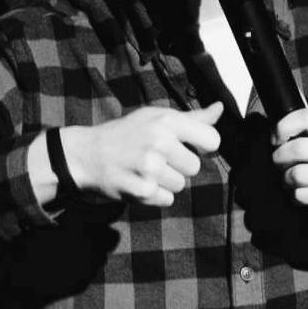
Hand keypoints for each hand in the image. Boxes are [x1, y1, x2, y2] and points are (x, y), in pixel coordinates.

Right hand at [61, 102, 222, 206]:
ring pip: (181, 185)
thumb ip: (192, 118)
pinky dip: (156, 195)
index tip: (189, 145)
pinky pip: (167, 199)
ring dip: (167, 181)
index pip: (212, 140)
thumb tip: (220, 108)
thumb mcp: (157, 116)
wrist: (86, 154)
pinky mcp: (141, 191)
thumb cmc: (128, 132)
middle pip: (195, 167)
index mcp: (167, 121)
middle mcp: (159, 142)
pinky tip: (140, 181)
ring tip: (146, 169)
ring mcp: (149, 168)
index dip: (203, 145)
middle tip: (158, 158)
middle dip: (180, 165)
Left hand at [271, 108, 307, 228]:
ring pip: (298, 174)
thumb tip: (275, 135)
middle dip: (280, 158)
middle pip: (299, 148)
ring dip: (286, 180)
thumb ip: (302, 133)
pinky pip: (301, 194)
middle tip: (280, 164)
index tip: (275, 140)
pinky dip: (294, 196)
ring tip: (291, 181)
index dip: (283, 127)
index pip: (307, 117)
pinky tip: (302, 194)